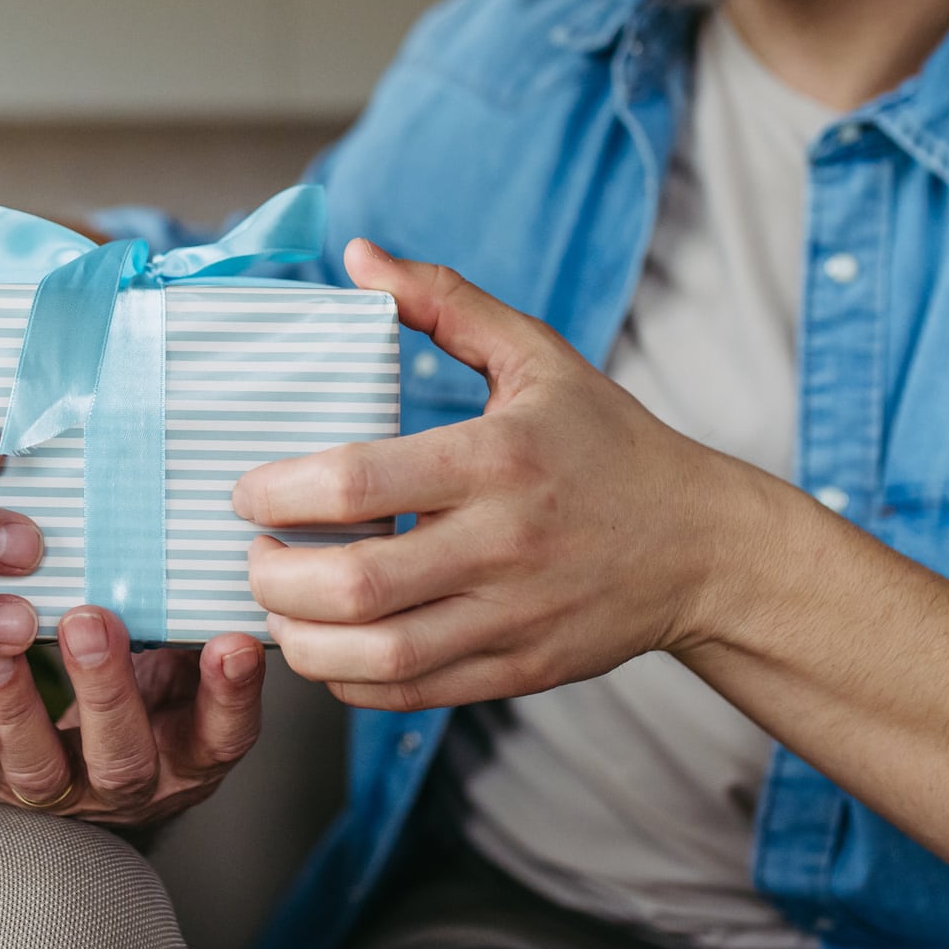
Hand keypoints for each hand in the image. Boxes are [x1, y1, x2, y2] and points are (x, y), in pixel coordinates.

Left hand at [0, 608, 264, 829]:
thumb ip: (186, 626)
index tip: (229, 643)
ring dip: (14, 702)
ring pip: (34, 766)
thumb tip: (192, 544)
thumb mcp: (181, 669)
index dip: (230, 696)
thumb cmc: (145, 695)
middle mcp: (126, 784)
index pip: (223, 735)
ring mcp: (54, 790)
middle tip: (92, 622)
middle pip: (122, 757)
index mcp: (188, 754)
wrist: (84, 767)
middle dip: (105, 690)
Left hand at [234, 240, 772, 711]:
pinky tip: (328, 645)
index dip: (281, 492)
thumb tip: (360, 256)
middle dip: (274, 575)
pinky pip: (409, 693)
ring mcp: (511, 616)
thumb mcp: (538, 356)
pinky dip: (349, 678)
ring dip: (301, 639)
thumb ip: (445, 302)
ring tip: (276, 605)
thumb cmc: (609, 443)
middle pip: (357, 584)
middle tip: (250, 553)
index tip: (247, 489)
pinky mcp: (517, 670)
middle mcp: (503, 544)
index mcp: (498, 458)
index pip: (362, 483)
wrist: (702, 546)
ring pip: (377, 656)